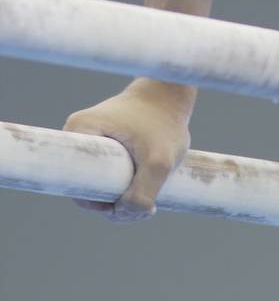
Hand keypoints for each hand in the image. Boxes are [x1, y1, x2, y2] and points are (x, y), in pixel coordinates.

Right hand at [62, 78, 192, 221]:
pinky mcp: (99, 144)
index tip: (130, 199)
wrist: (172, 94)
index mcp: (79, 131)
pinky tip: (144, 182)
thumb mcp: (160, 159)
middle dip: (114, 203)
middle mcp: (76, 134)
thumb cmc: (165, 122)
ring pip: (98, 184)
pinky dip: (123, 185)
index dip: (102, 204)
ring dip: (121, 195)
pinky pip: (104, 176)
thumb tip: (123, 214)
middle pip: (87, 189)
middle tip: (146, 200)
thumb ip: (143, 192)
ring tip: (149, 189)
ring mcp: (86, 140)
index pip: (79, 186)